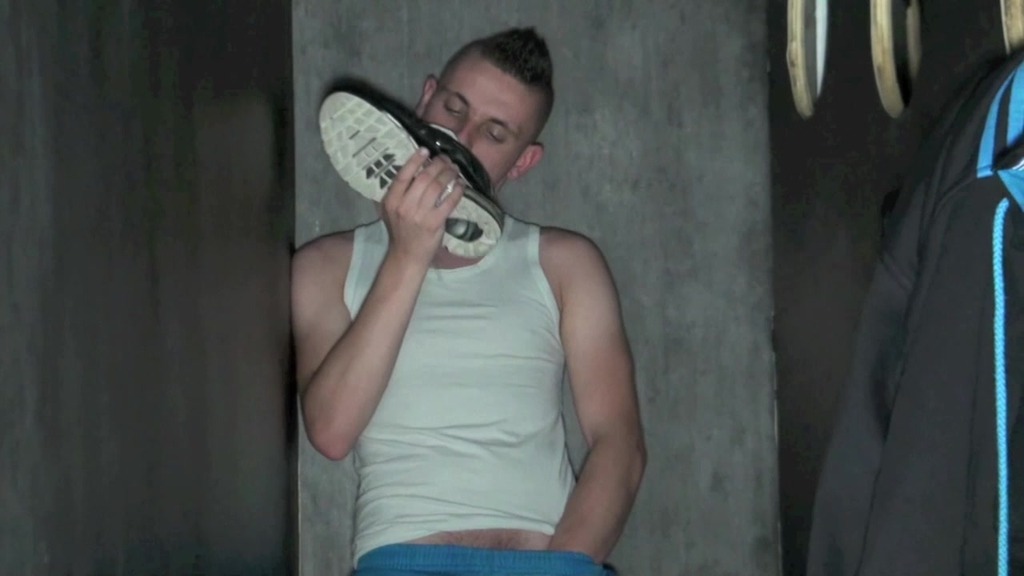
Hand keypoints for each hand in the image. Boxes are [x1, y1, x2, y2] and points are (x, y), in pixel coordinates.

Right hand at [381, 148, 464, 266]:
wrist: (407, 255)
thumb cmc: (400, 230)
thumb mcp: (391, 210)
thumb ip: (400, 192)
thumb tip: (418, 169)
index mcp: (391, 201)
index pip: (403, 176)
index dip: (415, 161)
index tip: (426, 150)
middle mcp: (404, 206)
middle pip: (423, 178)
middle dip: (437, 165)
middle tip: (446, 159)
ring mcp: (420, 215)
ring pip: (437, 187)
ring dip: (449, 174)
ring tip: (454, 169)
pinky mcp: (435, 223)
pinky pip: (449, 202)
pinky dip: (457, 191)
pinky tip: (461, 185)